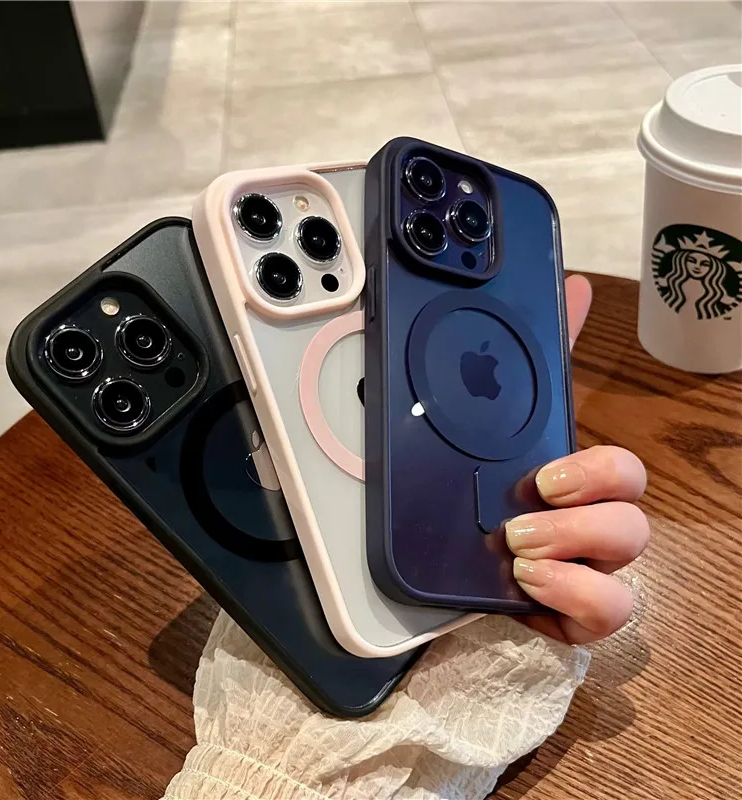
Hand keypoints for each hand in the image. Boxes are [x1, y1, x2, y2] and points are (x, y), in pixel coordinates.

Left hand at [506, 275, 648, 643]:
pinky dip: (573, 596)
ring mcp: (580, 573)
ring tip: (517, 545)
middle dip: (586, 509)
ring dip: (575, 547)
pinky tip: (529, 584)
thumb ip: (522, 367)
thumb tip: (571, 288)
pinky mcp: (567, 614)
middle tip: (527, 506)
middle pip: (633, 512)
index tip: (546, 474)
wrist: (434, 581)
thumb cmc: (472, 500)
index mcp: (567, 487)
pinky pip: (606, 612)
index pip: (618, 470)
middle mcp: (583, 528)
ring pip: (628, 560)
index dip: (597, 469)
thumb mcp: (487, 431)